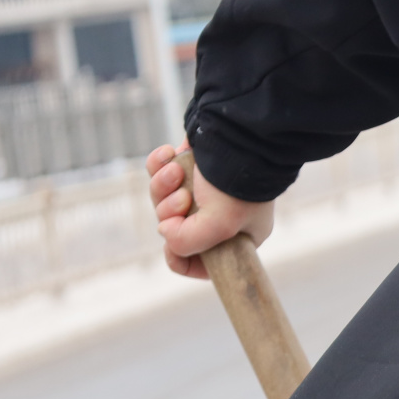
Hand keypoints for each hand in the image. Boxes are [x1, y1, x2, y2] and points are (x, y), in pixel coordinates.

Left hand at [146, 143, 273, 279]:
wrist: (240, 135)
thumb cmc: (238, 184)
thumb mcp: (219, 227)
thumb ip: (186, 242)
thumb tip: (165, 231)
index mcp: (237, 236)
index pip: (202, 263)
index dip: (181, 258)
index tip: (173, 246)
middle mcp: (219, 215)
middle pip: (175, 228)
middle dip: (170, 213)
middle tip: (182, 199)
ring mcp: (202, 188)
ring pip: (163, 199)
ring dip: (163, 187)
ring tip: (175, 172)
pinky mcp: (188, 164)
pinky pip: (158, 171)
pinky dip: (158, 164)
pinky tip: (170, 153)